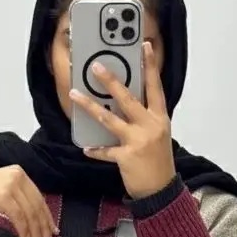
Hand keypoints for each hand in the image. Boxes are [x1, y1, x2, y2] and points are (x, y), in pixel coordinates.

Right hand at [0, 166, 57, 236]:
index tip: (52, 230)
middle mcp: (17, 177)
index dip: (47, 217)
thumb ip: (19, 199)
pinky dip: (24, 230)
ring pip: (30, 213)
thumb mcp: (2, 189)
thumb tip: (36, 220)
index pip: (39, 198)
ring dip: (35, 233)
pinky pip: (18, 216)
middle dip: (43, 228)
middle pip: (36, 206)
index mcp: (20, 174)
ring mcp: (10, 185)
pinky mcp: (3, 195)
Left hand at [69, 42, 176, 199]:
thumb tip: (122, 104)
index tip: (145, 46)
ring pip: (110, 119)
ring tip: (75, 95)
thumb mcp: (158, 134)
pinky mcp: (126, 157)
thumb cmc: (159, 161)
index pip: (155, 87)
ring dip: (90, 106)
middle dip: (111, 81)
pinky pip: (106, 151)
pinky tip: (86, 148)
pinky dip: (96, 150)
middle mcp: (150, 126)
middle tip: (96, 67)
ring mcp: (138, 141)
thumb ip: (144, 118)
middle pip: (128, 98)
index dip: (150, 66)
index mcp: (160, 118)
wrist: (162, 190)